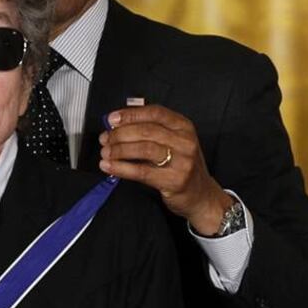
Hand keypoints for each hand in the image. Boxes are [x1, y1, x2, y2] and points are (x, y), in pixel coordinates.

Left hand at [98, 105, 232, 234]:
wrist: (201, 195)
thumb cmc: (182, 166)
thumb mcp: (173, 142)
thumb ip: (150, 130)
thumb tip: (118, 124)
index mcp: (183, 126)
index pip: (154, 112)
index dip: (130, 114)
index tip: (112, 119)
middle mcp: (185, 141)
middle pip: (146, 130)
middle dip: (120, 134)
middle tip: (106, 139)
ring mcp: (182, 161)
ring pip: (144, 149)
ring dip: (119, 150)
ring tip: (106, 153)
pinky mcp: (175, 180)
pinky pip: (142, 171)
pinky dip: (122, 168)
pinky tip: (110, 166)